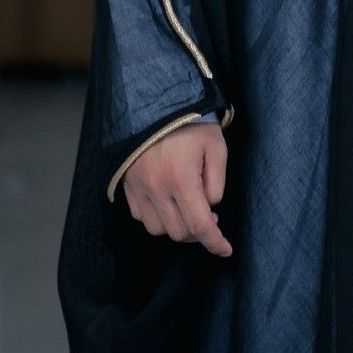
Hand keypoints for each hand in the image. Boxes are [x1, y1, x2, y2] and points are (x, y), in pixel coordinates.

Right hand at [121, 123, 231, 256]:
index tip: (225, 249)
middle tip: (210, 216)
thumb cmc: (191, 123)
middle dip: (198, 232)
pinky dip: (157, 217)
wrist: (153, 103)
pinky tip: (169, 202)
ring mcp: (138, 189)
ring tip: (189, 208)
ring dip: (176, 226)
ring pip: (158, 229)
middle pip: (179, 233)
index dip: (215, 243)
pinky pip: (141, 216)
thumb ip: (217, 181)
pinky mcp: (127, 186)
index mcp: (182, 180)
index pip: (200, 226)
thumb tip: (210, 206)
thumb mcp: (216, 146)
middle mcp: (156, 189)